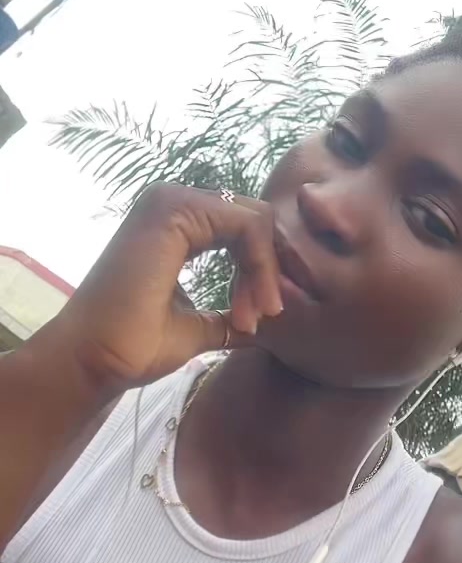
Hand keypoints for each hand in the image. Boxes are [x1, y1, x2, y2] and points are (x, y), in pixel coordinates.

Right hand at [50, 183, 282, 391]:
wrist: (94, 361)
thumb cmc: (135, 347)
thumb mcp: (199, 327)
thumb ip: (230, 315)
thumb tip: (265, 322)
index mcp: (178, 223)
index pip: (245, 228)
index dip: (262, 272)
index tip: (255, 320)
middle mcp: (174, 203)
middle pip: (255, 220)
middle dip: (267, 271)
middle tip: (259, 317)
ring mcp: (171, 201)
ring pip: (255, 220)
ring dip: (264, 271)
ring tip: (253, 316)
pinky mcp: (174, 211)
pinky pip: (246, 224)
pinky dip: (259, 265)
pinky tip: (250, 304)